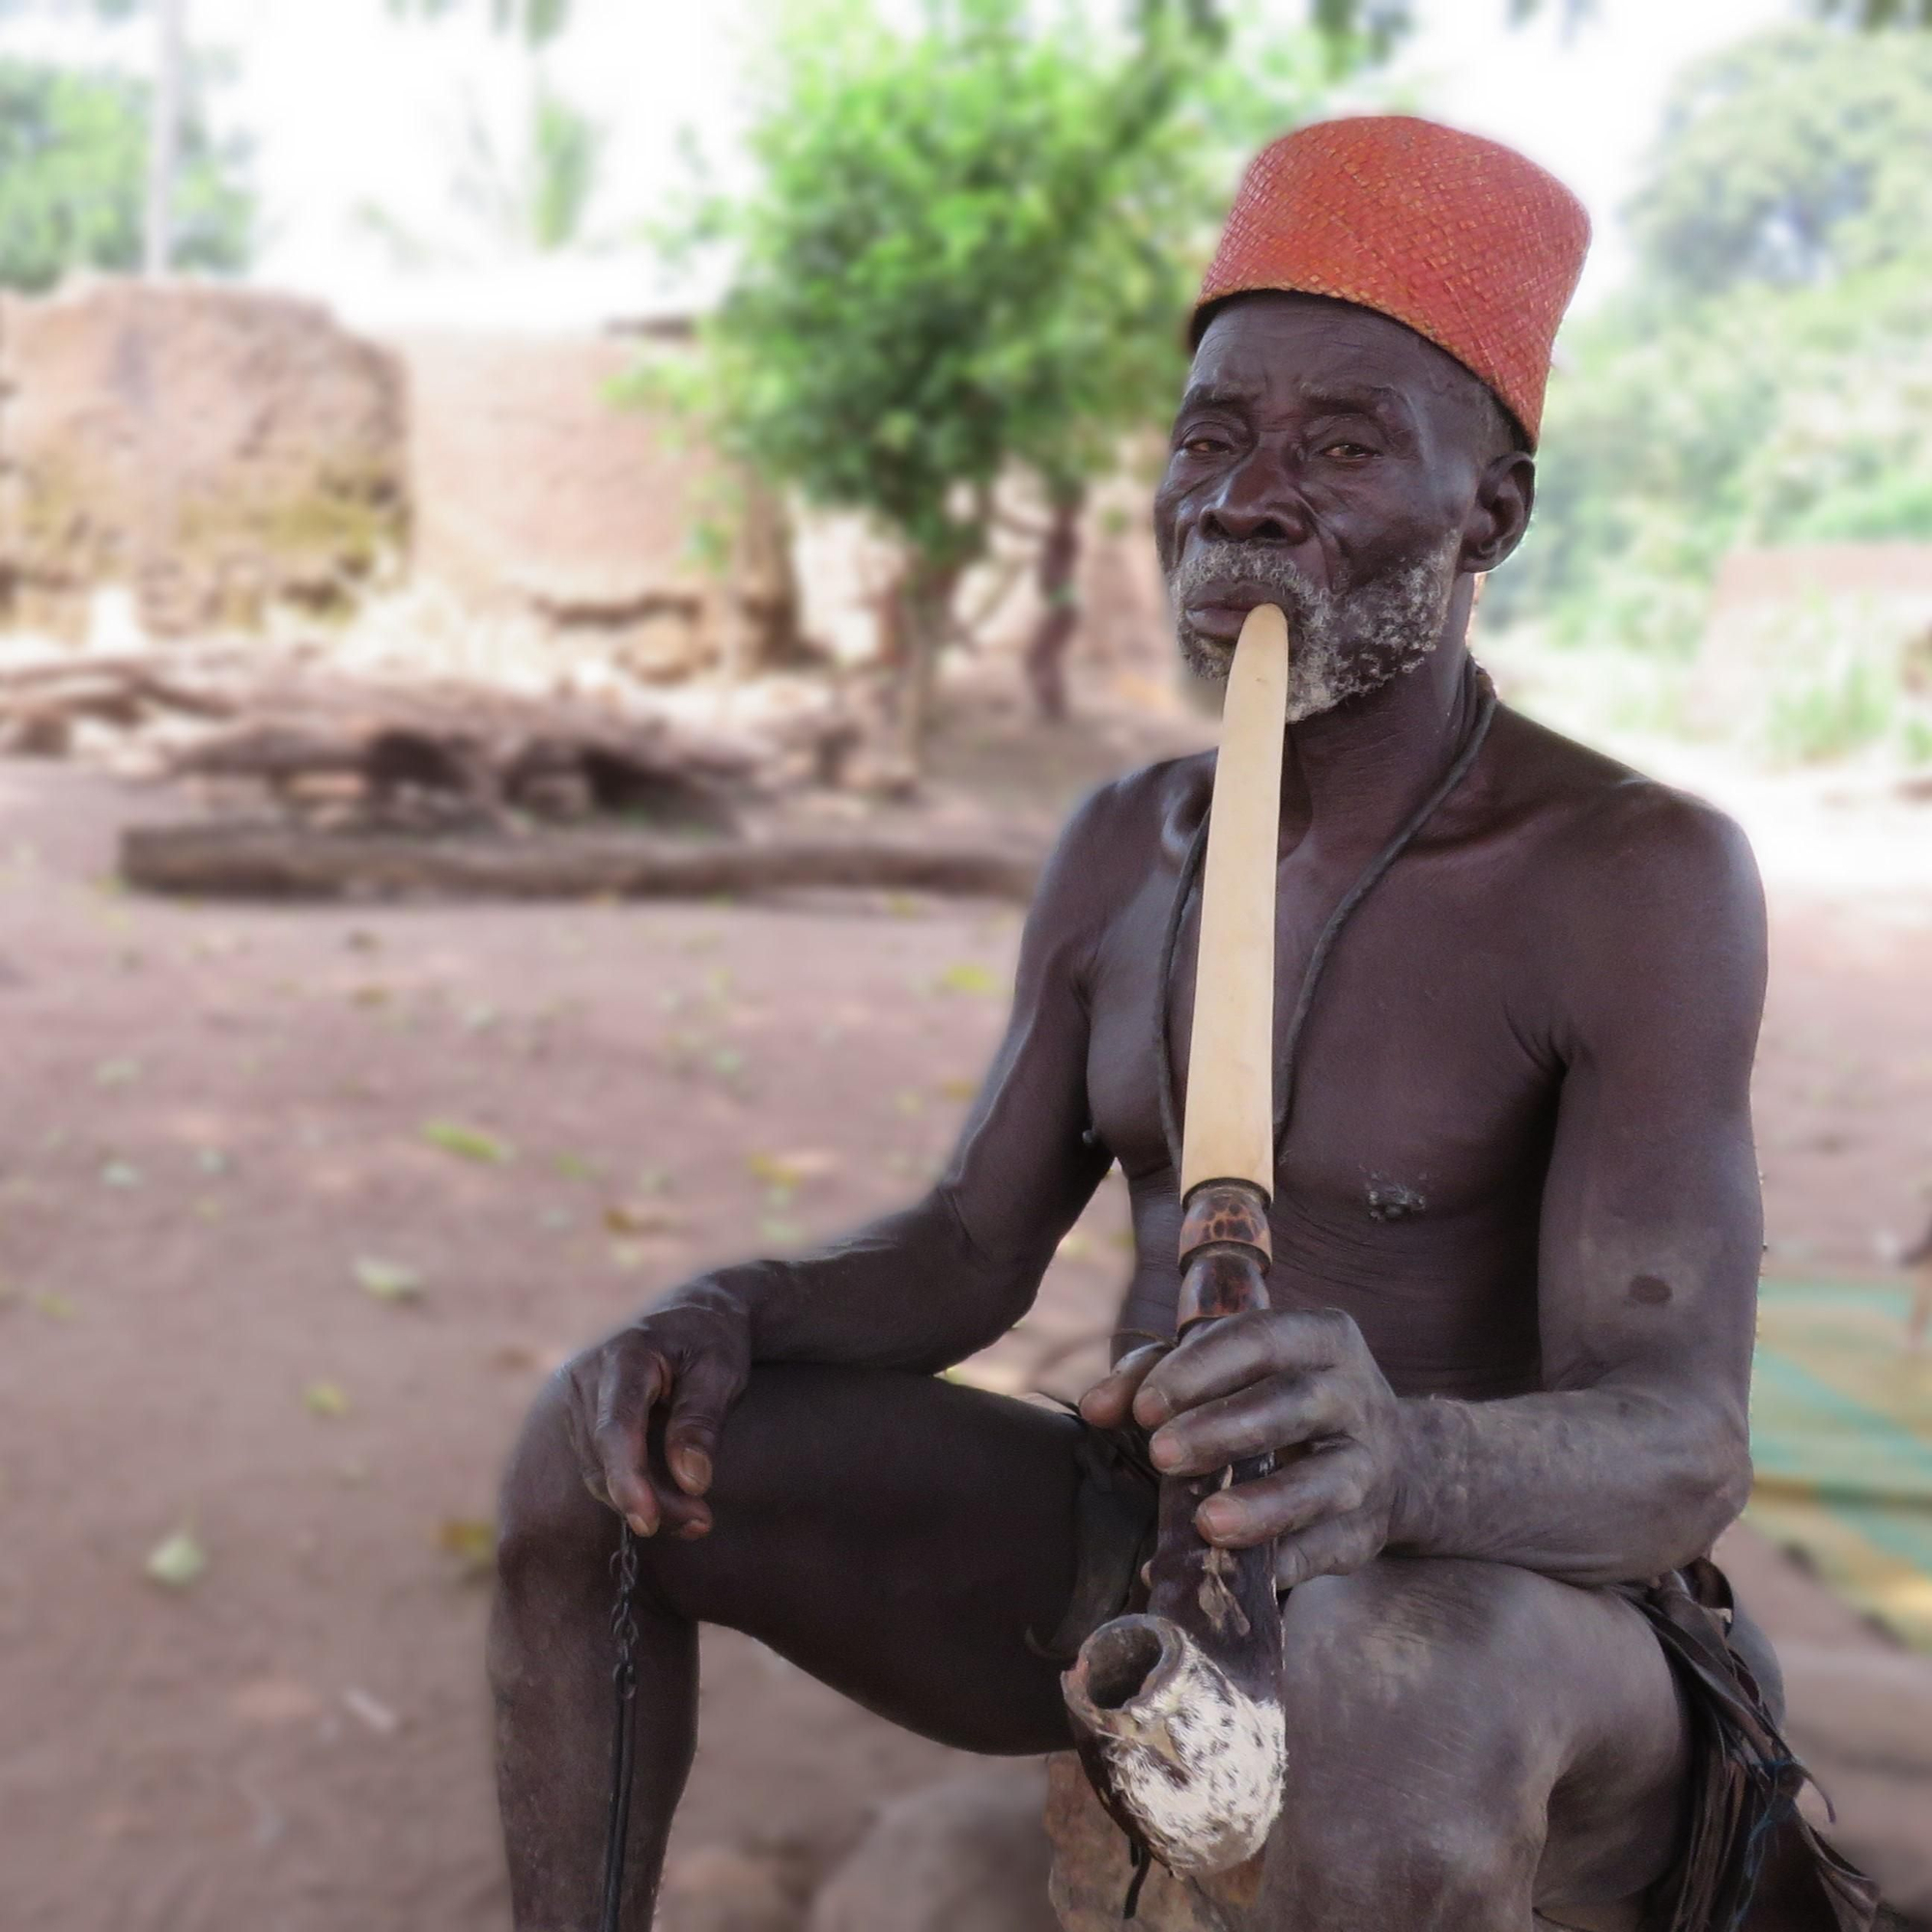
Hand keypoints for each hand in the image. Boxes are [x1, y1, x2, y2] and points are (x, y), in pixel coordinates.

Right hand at [562, 1290, 751, 1540]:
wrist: (694, 1313)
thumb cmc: (712, 1340)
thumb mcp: (722, 1371)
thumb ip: (702, 1421)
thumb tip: (692, 1481)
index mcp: (624, 1356)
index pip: (616, 1428)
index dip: (629, 1478)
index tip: (649, 1521)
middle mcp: (587, 1377)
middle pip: (608, 1458)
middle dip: (652, 1499)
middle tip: (702, 1522)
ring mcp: (578, 1400)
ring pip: (601, 1473)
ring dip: (647, 1502)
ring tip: (698, 1518)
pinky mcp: (582, 1421)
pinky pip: (601, 1469)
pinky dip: (635, 1492)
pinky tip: (674, 1504)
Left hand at [1081, 1308, 1402, 1587]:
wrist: (1390, 1462)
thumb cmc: (1280, 1398)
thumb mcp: (1230, 1371)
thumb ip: (1157, 1377)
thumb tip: (1095, 1407)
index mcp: (1319, 1338)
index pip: (1259, 1340)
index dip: (1199, 1370)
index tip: (1146, 1406)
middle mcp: (1353, 1394)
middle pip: (1291, 1404)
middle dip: (1223, 1429)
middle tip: (1162, 1453)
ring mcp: (1367, 1465)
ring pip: (1324, 1483)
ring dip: (1264, 1505)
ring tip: (1205, 1524)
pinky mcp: (1367, 1530)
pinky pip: (1326, 1551)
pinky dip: (1276, 1566)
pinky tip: (1227, 1579)